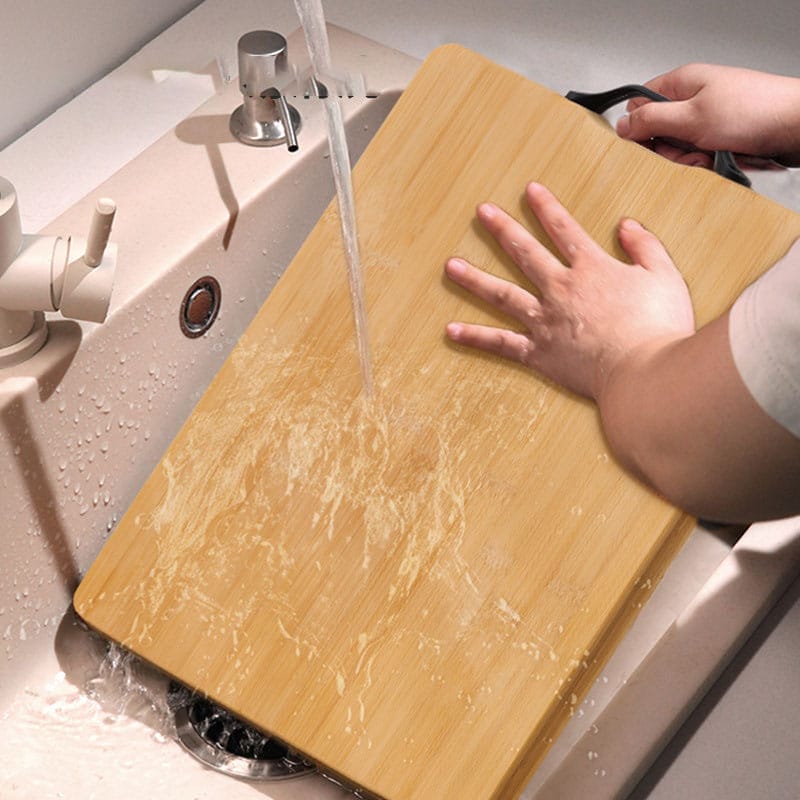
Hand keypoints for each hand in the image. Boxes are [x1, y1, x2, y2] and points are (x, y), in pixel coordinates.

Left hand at [444, 183, 695, 400]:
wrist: (643, 372)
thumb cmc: (659, 326)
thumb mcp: (664, 276)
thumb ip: (645, 247)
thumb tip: (626, 225)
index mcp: (591, 268)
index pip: (564, 229)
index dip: (546, 207)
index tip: (529, 190)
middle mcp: (560, 289)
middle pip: (525, 253)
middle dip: (502, 229)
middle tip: (481, 212)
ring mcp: (544, 321)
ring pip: (502, 294)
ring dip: (474, 278)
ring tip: (451, 266)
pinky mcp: (538, 353)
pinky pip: (500, 343)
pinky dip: (475, 337)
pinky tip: (451, 330)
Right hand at [616, 63, 799, 166]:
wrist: (796, 125)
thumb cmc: (754, 111)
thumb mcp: (691, 117)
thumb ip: (651, 120)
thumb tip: (621, 125)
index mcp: (681, 84)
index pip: (639, 105)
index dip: (637, 128)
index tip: (646, 144)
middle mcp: (692, 100)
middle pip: (657, 134)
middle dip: (669, 152)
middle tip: (687, 152)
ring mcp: (706, 120)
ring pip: (677, 150)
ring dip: (688, 162)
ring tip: (709, 157)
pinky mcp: (718, 138)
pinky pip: (696, 158)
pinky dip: (704, 165)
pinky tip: (718, 162)